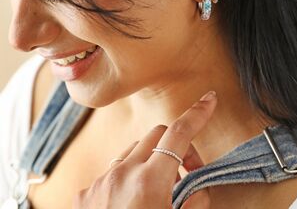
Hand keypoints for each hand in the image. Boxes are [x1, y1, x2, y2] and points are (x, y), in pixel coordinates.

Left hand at [73, 90, 217, 208]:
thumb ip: (194, 204)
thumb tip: (195, 189)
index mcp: (147, 183)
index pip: (178, 134)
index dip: (197, 114)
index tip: (208, 100)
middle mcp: (120, 174)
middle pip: (156, 136)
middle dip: (177, 146)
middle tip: (188, 173)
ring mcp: (99, 181)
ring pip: (134, 151)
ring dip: (153, 161)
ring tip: (160, 191)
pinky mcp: (85, 192)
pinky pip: (115, 169)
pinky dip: (130, 175)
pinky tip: (133, 200)